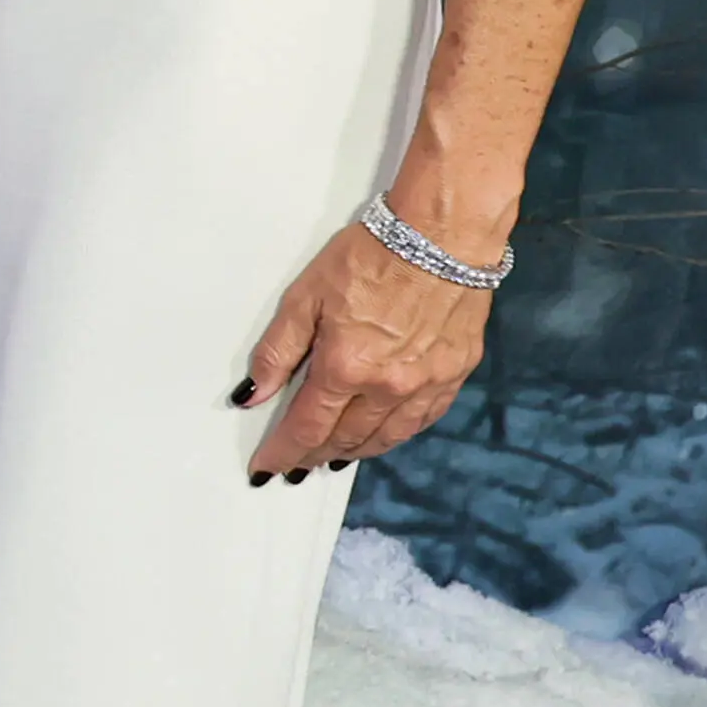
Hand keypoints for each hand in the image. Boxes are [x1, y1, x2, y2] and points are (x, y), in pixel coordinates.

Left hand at [237, 206, 493, 476]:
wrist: (441, 237)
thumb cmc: (368, 258)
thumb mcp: (304, 297)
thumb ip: (276, 352)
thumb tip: (251, 396)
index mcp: (345, 369)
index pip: (306, 428)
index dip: (283, 452)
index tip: (265, 470)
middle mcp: (388, 387)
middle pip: (345, 438)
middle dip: (315, 456)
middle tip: (296, 466)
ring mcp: (426, 384)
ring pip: (386, 436)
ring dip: (355, 451)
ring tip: (333, 458)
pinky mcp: (454, 373)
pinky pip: (422, 420)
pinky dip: (396, 434)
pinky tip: (384, 435)